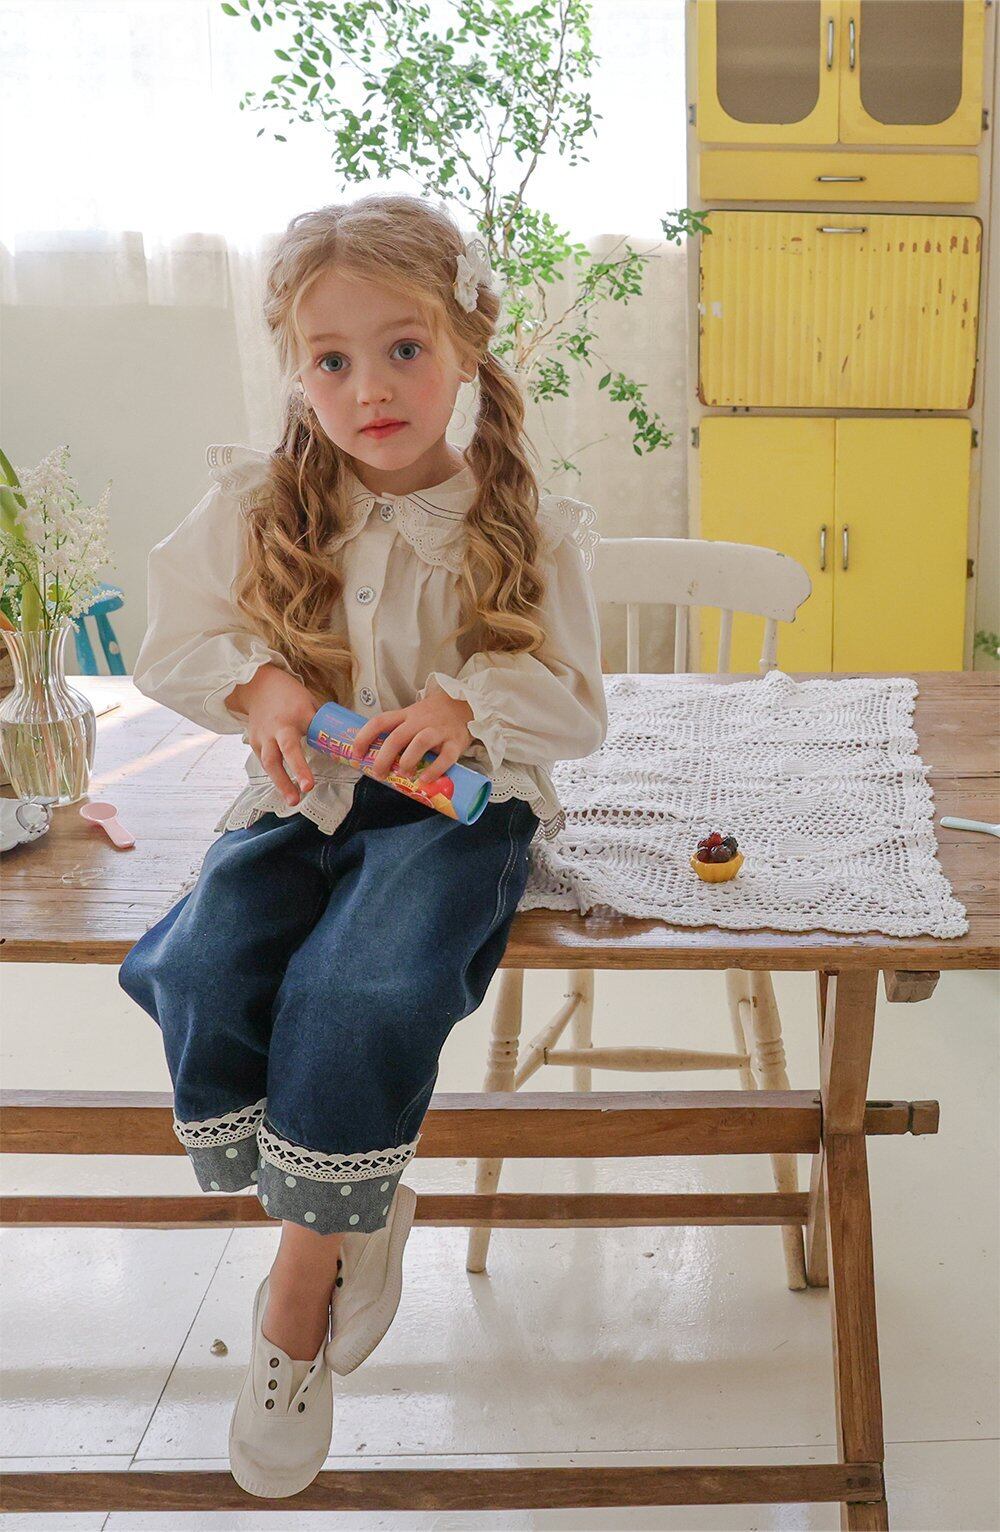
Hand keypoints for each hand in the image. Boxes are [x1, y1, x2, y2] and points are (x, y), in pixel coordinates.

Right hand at [225, 663, 323, 806]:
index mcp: (293, 717)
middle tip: (305, 791)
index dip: (304, 762)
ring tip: (293, 801)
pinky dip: (275, 776)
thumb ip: (320, 723)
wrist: (258, 686)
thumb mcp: (309, 703)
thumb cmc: (290, 696)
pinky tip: (285, 789)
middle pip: (282, 754)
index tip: (312, 781)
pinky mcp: (254, 743)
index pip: (300, 741)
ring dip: (281, 783)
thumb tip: (342, 741)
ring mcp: (263, 737)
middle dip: (293, 774)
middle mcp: (276, 728)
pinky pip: (265, 762)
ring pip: (269, 762)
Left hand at [350, 692, 474, 783]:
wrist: (465, 704)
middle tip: (379, 773)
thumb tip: (378, 758)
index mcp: (406, 715)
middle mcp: (420, 721)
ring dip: (408, 760)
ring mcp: (439, 731)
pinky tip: (425, 780)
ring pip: (421, 742)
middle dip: (384, 757)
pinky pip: (446, 756)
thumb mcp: (414, 716)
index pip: (380, 722)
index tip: (356, 754)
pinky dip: (435, 769)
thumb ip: (399, 732)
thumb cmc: (434, 716)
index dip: (364, 737)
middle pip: (398, 736)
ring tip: (403, 774)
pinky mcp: (456, 742)